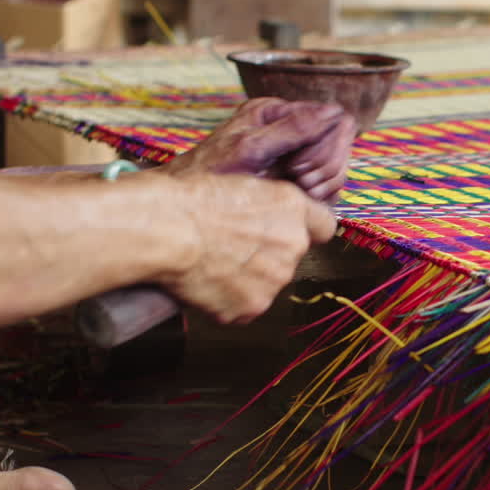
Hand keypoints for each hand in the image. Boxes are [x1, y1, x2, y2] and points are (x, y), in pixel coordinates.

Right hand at [161, 173, 336, 323]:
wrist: (165, 229)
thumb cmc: (190, 199)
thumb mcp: (240, 181)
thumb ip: (269, 204)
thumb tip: (272, 217)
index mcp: (292, 208)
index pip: (324, 226)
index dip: (304, 228)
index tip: (286, 231)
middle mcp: (293, 245)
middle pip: (290, 257)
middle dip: (267, 255)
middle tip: (229, 245)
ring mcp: (273, 281)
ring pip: (266, 283)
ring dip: (246, 278)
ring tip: (211, 261)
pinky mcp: (250, 308)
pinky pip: (243, 307)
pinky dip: (226, 299)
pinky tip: (205, 280)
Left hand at [162, 97, 356, 202]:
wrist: (187, 206)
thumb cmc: (210, 174)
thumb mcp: (251, 148)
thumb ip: (292, 128)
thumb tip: (333, 112)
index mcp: (277, 112)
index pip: (335, 119)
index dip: (328, 146)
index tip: (299, 170)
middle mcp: (289, 128)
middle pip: (340, 142)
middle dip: (325, 166)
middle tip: (299, 185)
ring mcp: (294, 154)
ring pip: (336, 166)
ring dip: (324, 183)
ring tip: (296, 192)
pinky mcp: (297, 179)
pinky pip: (328, 185)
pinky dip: (321, 195)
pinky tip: (300, 200)